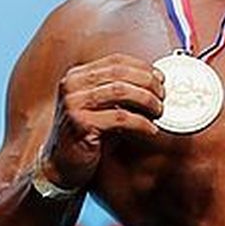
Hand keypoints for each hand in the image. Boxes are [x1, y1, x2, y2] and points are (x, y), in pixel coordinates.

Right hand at [39, 54, 164, 191]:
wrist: (61, 164)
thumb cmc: (86, 135)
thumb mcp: (101, 107)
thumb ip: (119, 92)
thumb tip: (155, 82)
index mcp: (77, 76)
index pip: (116, 61)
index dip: (142, 68)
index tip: (160, 78)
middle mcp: (72, 85)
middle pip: (120, 73)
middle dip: (148, 83)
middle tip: (163, 96)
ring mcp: (74, 103)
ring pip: (121, 91)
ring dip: (146, 100)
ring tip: (159, 111)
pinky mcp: (80, 124)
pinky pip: (120, 117)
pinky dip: (141, 123)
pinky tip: (151, 129)